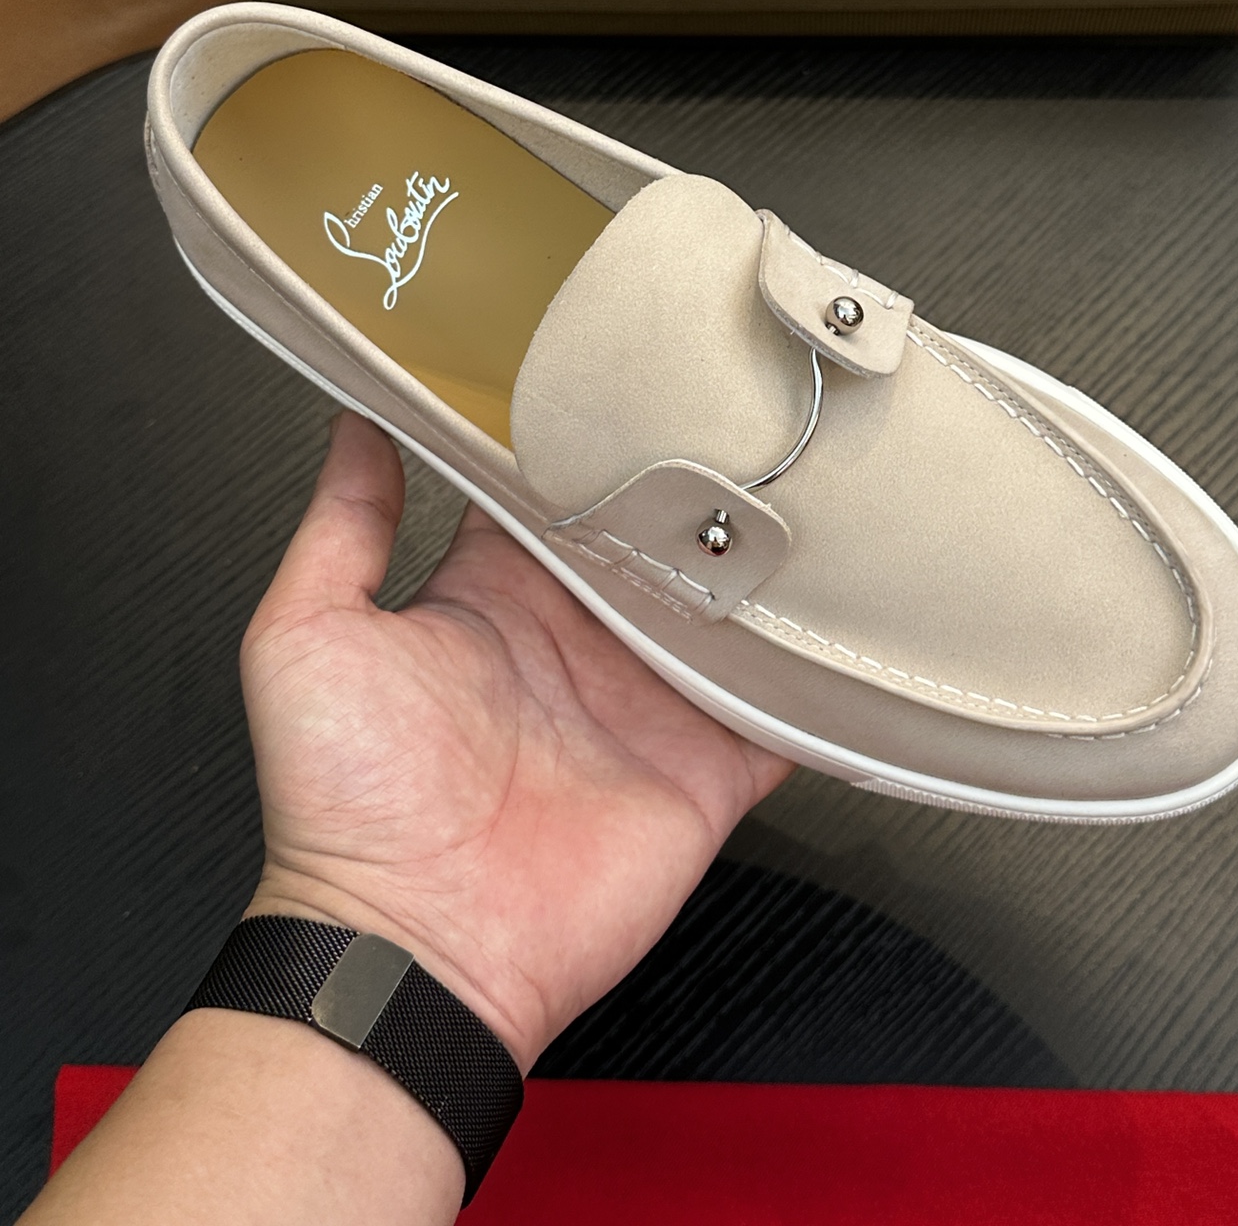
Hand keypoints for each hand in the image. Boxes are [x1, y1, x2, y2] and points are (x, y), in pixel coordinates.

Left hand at [243, 411, 791, 1070]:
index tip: (623, 372)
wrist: (417, 949)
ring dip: (763, 566)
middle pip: (656, 540)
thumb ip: (344, 527)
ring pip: (728, 611)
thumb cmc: (346, 805)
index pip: (553, 494)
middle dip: (694, 486)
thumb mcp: (307, 638)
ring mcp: (649, 705)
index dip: (586, 438)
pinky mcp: (707, 770)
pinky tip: (846, 618)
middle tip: (744, 413)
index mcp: (496, 597)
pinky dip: (817, 676)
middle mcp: (579, 640)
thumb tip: (353, 423)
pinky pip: (782, 712)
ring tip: (814, 491)